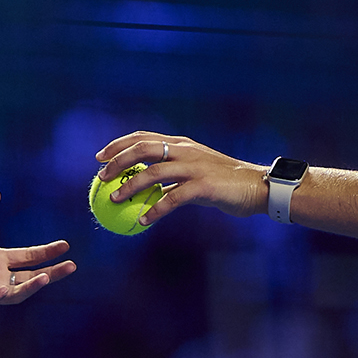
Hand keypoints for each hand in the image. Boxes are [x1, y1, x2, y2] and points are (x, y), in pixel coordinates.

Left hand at [94, 132, 268, 225]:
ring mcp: (194, 167)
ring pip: (153, 172)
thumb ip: (172, 177)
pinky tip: (142, 221)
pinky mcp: (203, 186)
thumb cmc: (224, 184)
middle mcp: (185, 150)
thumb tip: (144, 190)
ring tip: (113, 200)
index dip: (118, 145)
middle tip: (101, 177)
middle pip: (143, 149)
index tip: (100, 158)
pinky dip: (154, 210)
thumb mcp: (195, 174)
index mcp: (181, 144)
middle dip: (117, 161)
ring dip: (129, 186)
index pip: (144, 137)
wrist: (257, 188)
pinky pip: (172, 198)